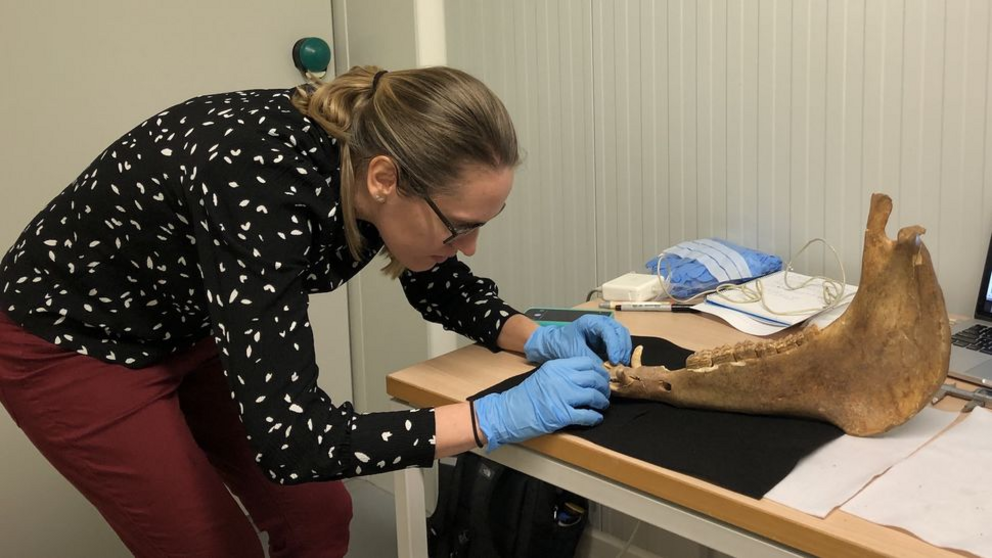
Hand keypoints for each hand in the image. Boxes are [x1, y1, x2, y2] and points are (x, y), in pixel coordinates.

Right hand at [473, 357, 609, 450]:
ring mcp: (562, 396)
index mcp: (556, 366)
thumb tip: (585, 377)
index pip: (587, 363)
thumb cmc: (525, 396)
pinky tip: (596, 418)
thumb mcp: (544, 375)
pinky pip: (587, 415)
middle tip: (605, 393)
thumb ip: (562, 373)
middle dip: (603, 387)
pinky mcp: (562, 415)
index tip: (602, 378)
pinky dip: (595, 417)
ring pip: (593, 396)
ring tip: (602, 406)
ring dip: (602, 402)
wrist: (509, 412)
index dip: (599, 370)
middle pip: (593, 378)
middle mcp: (561, 378)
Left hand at [524, 315, 631, 364]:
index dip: (614, 345)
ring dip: (624, 350)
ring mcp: (604, 331)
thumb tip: (606, 369)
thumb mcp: (574, 352)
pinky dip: (621, 352)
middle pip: (619, 330)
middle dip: (622, 347)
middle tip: (620, 363)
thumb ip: (591, 359)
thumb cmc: (560, 345)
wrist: (552, 346)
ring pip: (621, 336)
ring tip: (621, 364)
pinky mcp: (605, 340)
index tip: (615, 360)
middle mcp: (600, 323)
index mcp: (590, 322)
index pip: (608, 330)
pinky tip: (618, 363)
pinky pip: (618, 343)